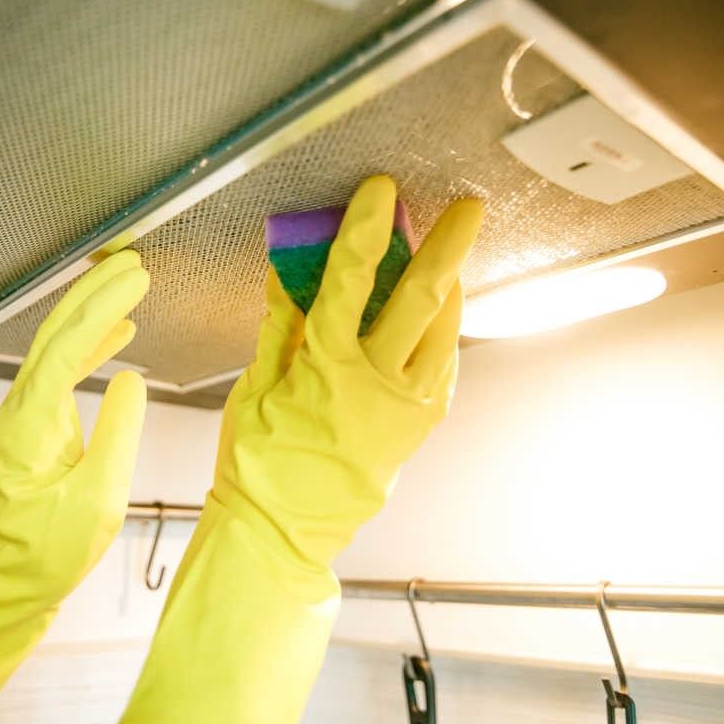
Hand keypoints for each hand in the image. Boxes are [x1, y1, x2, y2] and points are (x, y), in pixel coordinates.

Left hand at [0, 250, 149, 723]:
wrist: (9, 581)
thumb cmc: (48, 552)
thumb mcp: (97, 501)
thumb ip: (116, 436)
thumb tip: (130, 380)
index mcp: (25, 431)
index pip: (60, 354)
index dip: (97, 312)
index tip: (132, 281)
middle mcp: (12, 415)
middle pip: (50, 338)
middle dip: (91, 296)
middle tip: (132, 264)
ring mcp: (17, 418)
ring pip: (52, 349)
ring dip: (90, 314)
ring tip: (128, 283)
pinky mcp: (29, 425)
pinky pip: (58, 372)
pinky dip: (88, 348)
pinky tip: (117, 332)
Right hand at [219, 174, 482, 566]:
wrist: (283, 531)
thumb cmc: (259, 466)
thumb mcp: (255, 388)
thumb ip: (278, 327)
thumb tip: (288, 274)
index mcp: (326, 369)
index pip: (351, 280)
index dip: (366, 229)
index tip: (380, 192)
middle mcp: (376, 386)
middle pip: (421, 299)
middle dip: (447, 247)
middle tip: (468, 211)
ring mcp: (405, 410)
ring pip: (445, 334)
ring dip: (452, 289)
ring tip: (451, 260)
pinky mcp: (418, 428)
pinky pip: (442, 369)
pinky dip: (443, 336)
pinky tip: (436, 318)